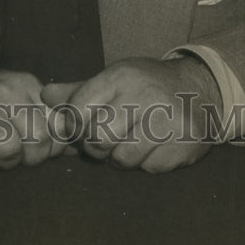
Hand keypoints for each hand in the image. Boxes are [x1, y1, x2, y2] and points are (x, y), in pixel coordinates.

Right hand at [0, 59, 69, 171]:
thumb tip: (75, 148)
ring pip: (10, 152)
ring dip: (0, 160)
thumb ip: (44, 118)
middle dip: (29, 156)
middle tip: (12, 150)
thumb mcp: (14, 97)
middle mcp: (5, 92)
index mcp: (26, 84)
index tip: (39, 148)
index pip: (59, 122)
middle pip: (39, 139)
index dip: (53, 145)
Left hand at [40, 56, 219, 173]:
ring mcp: (166, 121)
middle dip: (95, 147)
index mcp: (121, 76)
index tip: (82, 128)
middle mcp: (144, 96)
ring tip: (129, 142)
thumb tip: (44, 96)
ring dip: (120, 157)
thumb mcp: (113, 79)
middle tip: (104, 142)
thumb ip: (78, 91)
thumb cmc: (145, 86)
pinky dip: (146, 162)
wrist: (201, 90)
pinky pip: (149, 168)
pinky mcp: (183, 145)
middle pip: (98, 139)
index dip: (75, 126)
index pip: (79, 109)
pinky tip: (153, 146)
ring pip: (123, 159)